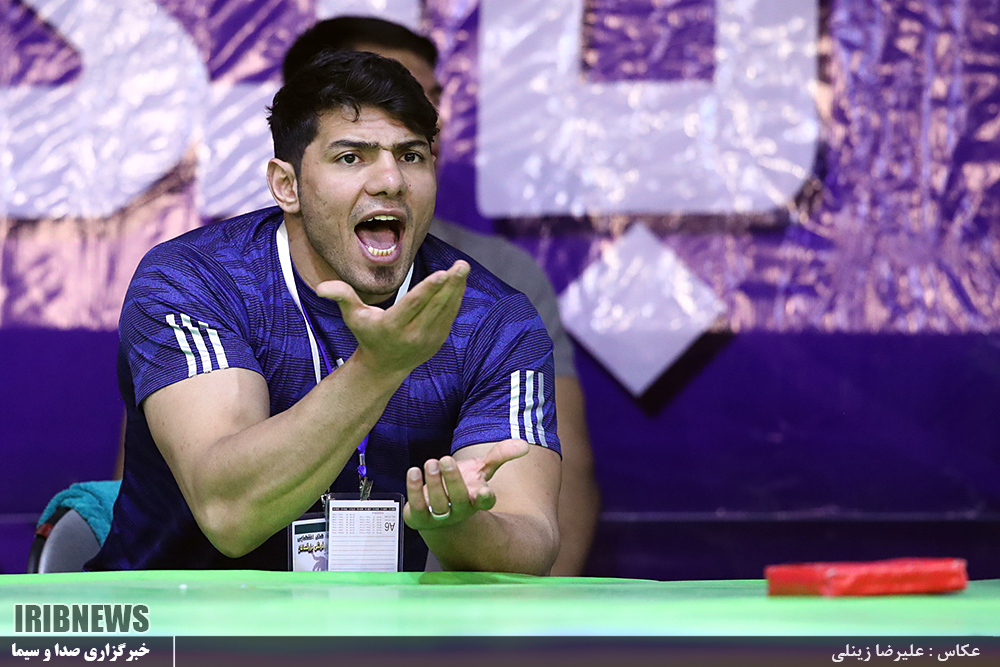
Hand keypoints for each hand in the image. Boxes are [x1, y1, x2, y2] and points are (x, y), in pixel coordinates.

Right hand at [317, 260, 468, 375]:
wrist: (384, 366)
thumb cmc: (367, 334)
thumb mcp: (353, 316)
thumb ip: (342, 297)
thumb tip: (321, 287)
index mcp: (392, 326)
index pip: (412, 305)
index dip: (428, 289)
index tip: (442, 273)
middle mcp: (412, 334)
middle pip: (434, 306)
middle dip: (449, 284)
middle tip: (461, 265)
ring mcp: (428, 339)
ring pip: (446, 310)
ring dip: (457, 288)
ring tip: (463, 268)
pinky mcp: (438, 340)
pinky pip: (450, 316)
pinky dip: (456, 298)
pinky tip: (460, 281)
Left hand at [403, 439, 529, 530]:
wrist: (438, 510)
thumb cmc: (463, 486)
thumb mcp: (482, 469)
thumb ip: (500, 455)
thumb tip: (524, 445)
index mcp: (477, 499)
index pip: (485, 502)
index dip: (485, 498)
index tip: (484, 491)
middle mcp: (460, 510)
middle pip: (459, 499)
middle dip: (452, 479)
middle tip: (445, 458)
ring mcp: (439, 517)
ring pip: (438, 503)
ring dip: (433, 482)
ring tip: (430, 463)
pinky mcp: (419, 518)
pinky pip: (417, 506)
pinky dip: (414, 488)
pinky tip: (413, 472)